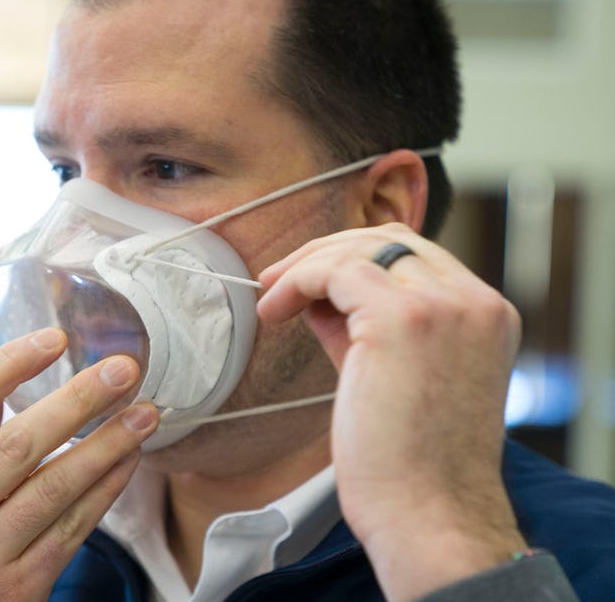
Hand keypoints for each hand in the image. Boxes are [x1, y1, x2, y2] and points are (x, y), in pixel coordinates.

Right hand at [0, 328, 158, 601]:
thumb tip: (1, 388)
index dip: (9, 362)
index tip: (55, 338)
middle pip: (20, 442)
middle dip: (79, 400)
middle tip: (124, 369)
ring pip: (57, 486)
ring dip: (109, 444)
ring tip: (146, 413)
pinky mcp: (21, 586)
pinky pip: (75, 527)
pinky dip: (107, 488)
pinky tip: (130, 460)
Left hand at [258, 223, 526, 601]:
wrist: (427, 517)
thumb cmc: (410, 462)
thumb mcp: (394, 374)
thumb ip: (363, 327)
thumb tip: (318, 296)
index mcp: (485, 315)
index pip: (416, 255)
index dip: (355, 259)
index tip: (311, 282)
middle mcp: (473, 303)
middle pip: (389, 240)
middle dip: (326, 253)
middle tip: (280, 280)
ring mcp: (443, 307)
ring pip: (360, 249)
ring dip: (306, 266)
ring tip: (271, 299)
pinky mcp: (402, 320)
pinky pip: (336, 272)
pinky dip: (299, 280)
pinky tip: (275, 309)